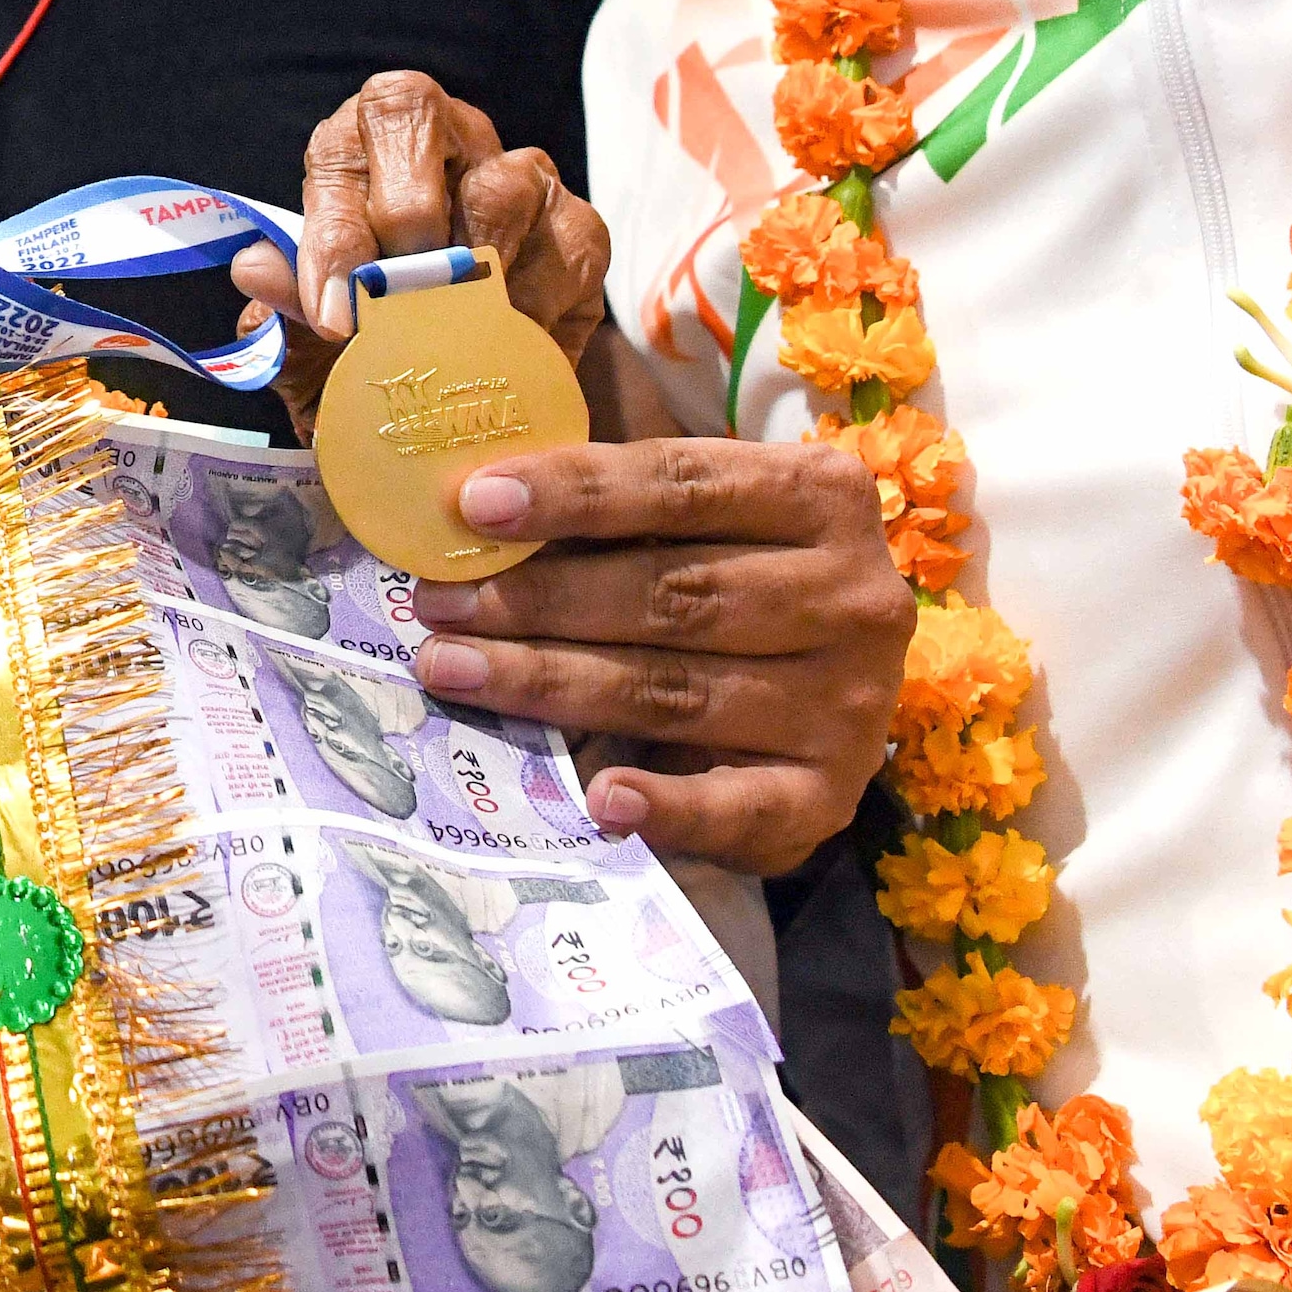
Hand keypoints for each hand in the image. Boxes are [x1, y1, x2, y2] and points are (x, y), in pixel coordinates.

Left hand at [236, 71, 614, 435]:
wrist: (453, 404)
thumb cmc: (369, 349)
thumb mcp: (314, 344)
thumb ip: (287, 307)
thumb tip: (253, 267)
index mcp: (361, 146)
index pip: (342, 146)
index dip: (335, 230)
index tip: (334, 315)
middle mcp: (441, 137)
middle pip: (416, 115)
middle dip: (401, 212)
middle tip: (396, 301)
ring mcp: (518, 175)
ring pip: (499, 186)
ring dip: (469, 272)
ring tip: (449, 340)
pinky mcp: (578, 229)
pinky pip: (565, 248)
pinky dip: (532, 308)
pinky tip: (506, 349)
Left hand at [401, 438, 910, 875]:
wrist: (833, 686)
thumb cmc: (738, 573)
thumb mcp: (703, 518)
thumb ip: (614, 504)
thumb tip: (474, 503)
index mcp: (822, 496)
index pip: (682, 485)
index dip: (575, 493)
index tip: (475, 505)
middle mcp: (853, 597)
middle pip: (673, 593)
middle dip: (539, 598)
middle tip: (438, 604)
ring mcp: (848, 702)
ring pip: (677, 690)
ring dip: (552, 682)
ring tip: (453, 669)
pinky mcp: (830, 794)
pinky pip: (738, 806)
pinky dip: (667, 805)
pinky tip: (597, 797)